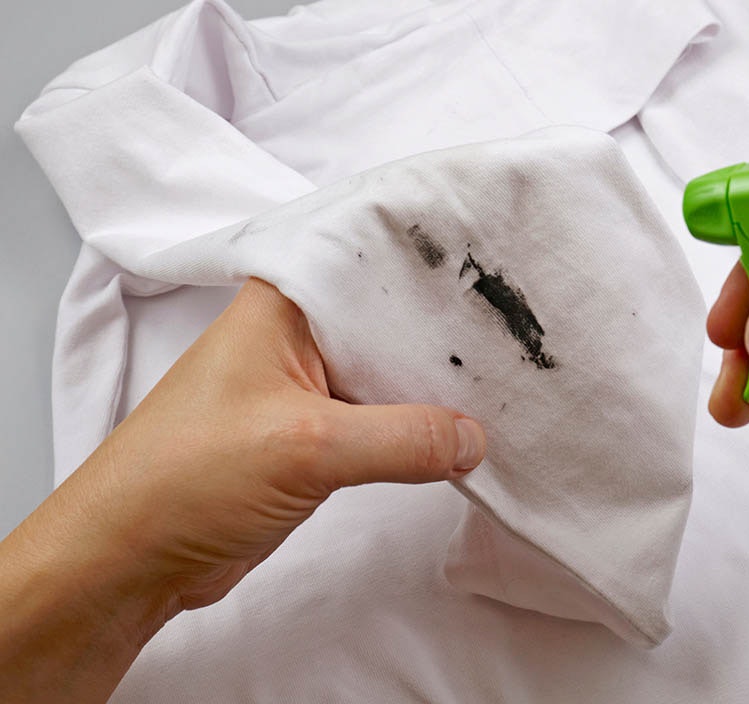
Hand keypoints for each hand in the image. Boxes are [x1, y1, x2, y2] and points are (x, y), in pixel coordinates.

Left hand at [0, 278, 485, 702]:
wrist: (131, 558)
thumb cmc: (190, 477)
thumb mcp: (307, 448)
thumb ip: (403, 438)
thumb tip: (476, 440)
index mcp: (285, 299)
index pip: (376, 256)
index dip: (441, 259)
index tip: (510, 260)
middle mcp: (300, 330)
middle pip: (393, 315)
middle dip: (453, 328)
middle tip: (529, 330)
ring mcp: (310, 382)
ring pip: (392, 369)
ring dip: (439, 384)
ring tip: (516, 377)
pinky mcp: (318, 431)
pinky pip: (384, 416)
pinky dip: (420, 426)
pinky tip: (467, 432)